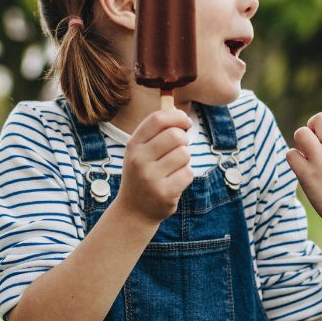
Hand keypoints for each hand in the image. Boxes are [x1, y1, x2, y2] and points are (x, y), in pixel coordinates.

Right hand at [115, 109, 193, 223]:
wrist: (133, 211)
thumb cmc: (143, 174)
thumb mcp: (141, 151)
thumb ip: (156, 131)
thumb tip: (178, 110)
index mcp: (133, 145)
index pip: (158, 119)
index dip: (177, 116)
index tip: (185, 122)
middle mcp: (139, 160)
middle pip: (175, 135)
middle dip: (184, 139)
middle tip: (180, 148)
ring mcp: (151, 178)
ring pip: (184, 154)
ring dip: (185, 159)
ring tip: (174, 167)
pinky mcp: (164, 193)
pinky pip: (188, 173)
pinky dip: (186, 175)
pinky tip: (174, 181)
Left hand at [286, 107, 321, 234]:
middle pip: (318, 118)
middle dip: (312, 125)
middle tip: (314, 140)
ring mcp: (320, 162)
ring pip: (301, 132)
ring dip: (301, 141)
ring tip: (307, 153)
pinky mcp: (307, 176)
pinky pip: (291, 154)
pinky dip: (294, 158)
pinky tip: (302, 167)